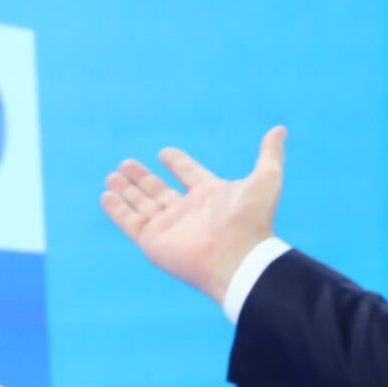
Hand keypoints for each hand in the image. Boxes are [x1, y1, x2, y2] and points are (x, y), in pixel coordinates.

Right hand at [101, 127, 286, 299]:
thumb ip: (270, 153)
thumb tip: (280, 129)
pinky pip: (130, 222)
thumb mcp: (266, 178)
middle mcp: (187, 211)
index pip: (188, 174)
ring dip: (126, 191)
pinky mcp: (152, 240)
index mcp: (210, 195)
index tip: (164, 152)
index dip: (177, 162)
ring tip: (112, 175)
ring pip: (141, 204)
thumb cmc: (251, 219)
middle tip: (126, 164)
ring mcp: (169, 227)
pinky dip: (117, 209)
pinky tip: (107, 195)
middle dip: (142, 178)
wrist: (238, 257)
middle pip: (158, 190)